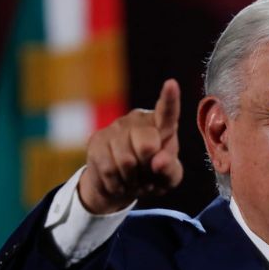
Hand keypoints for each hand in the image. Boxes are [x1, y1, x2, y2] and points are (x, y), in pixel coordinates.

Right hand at [78, 79, 183, 213]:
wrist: (121, 185)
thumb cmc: (153, 176)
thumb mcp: (168, 177)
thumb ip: (169, 170)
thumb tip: (158, 162)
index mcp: (162, 125)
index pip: (167, 112)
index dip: (170, 99)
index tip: (171, 84)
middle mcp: (137, 120)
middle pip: (147, 146)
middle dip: (147, 167)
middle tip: (146, 174)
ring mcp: (115, 127)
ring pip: (126, 161)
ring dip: (132, 178)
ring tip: (133, 177)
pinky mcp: (96, 140)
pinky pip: (109, 169)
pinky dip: (117, 183)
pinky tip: (119, 180)